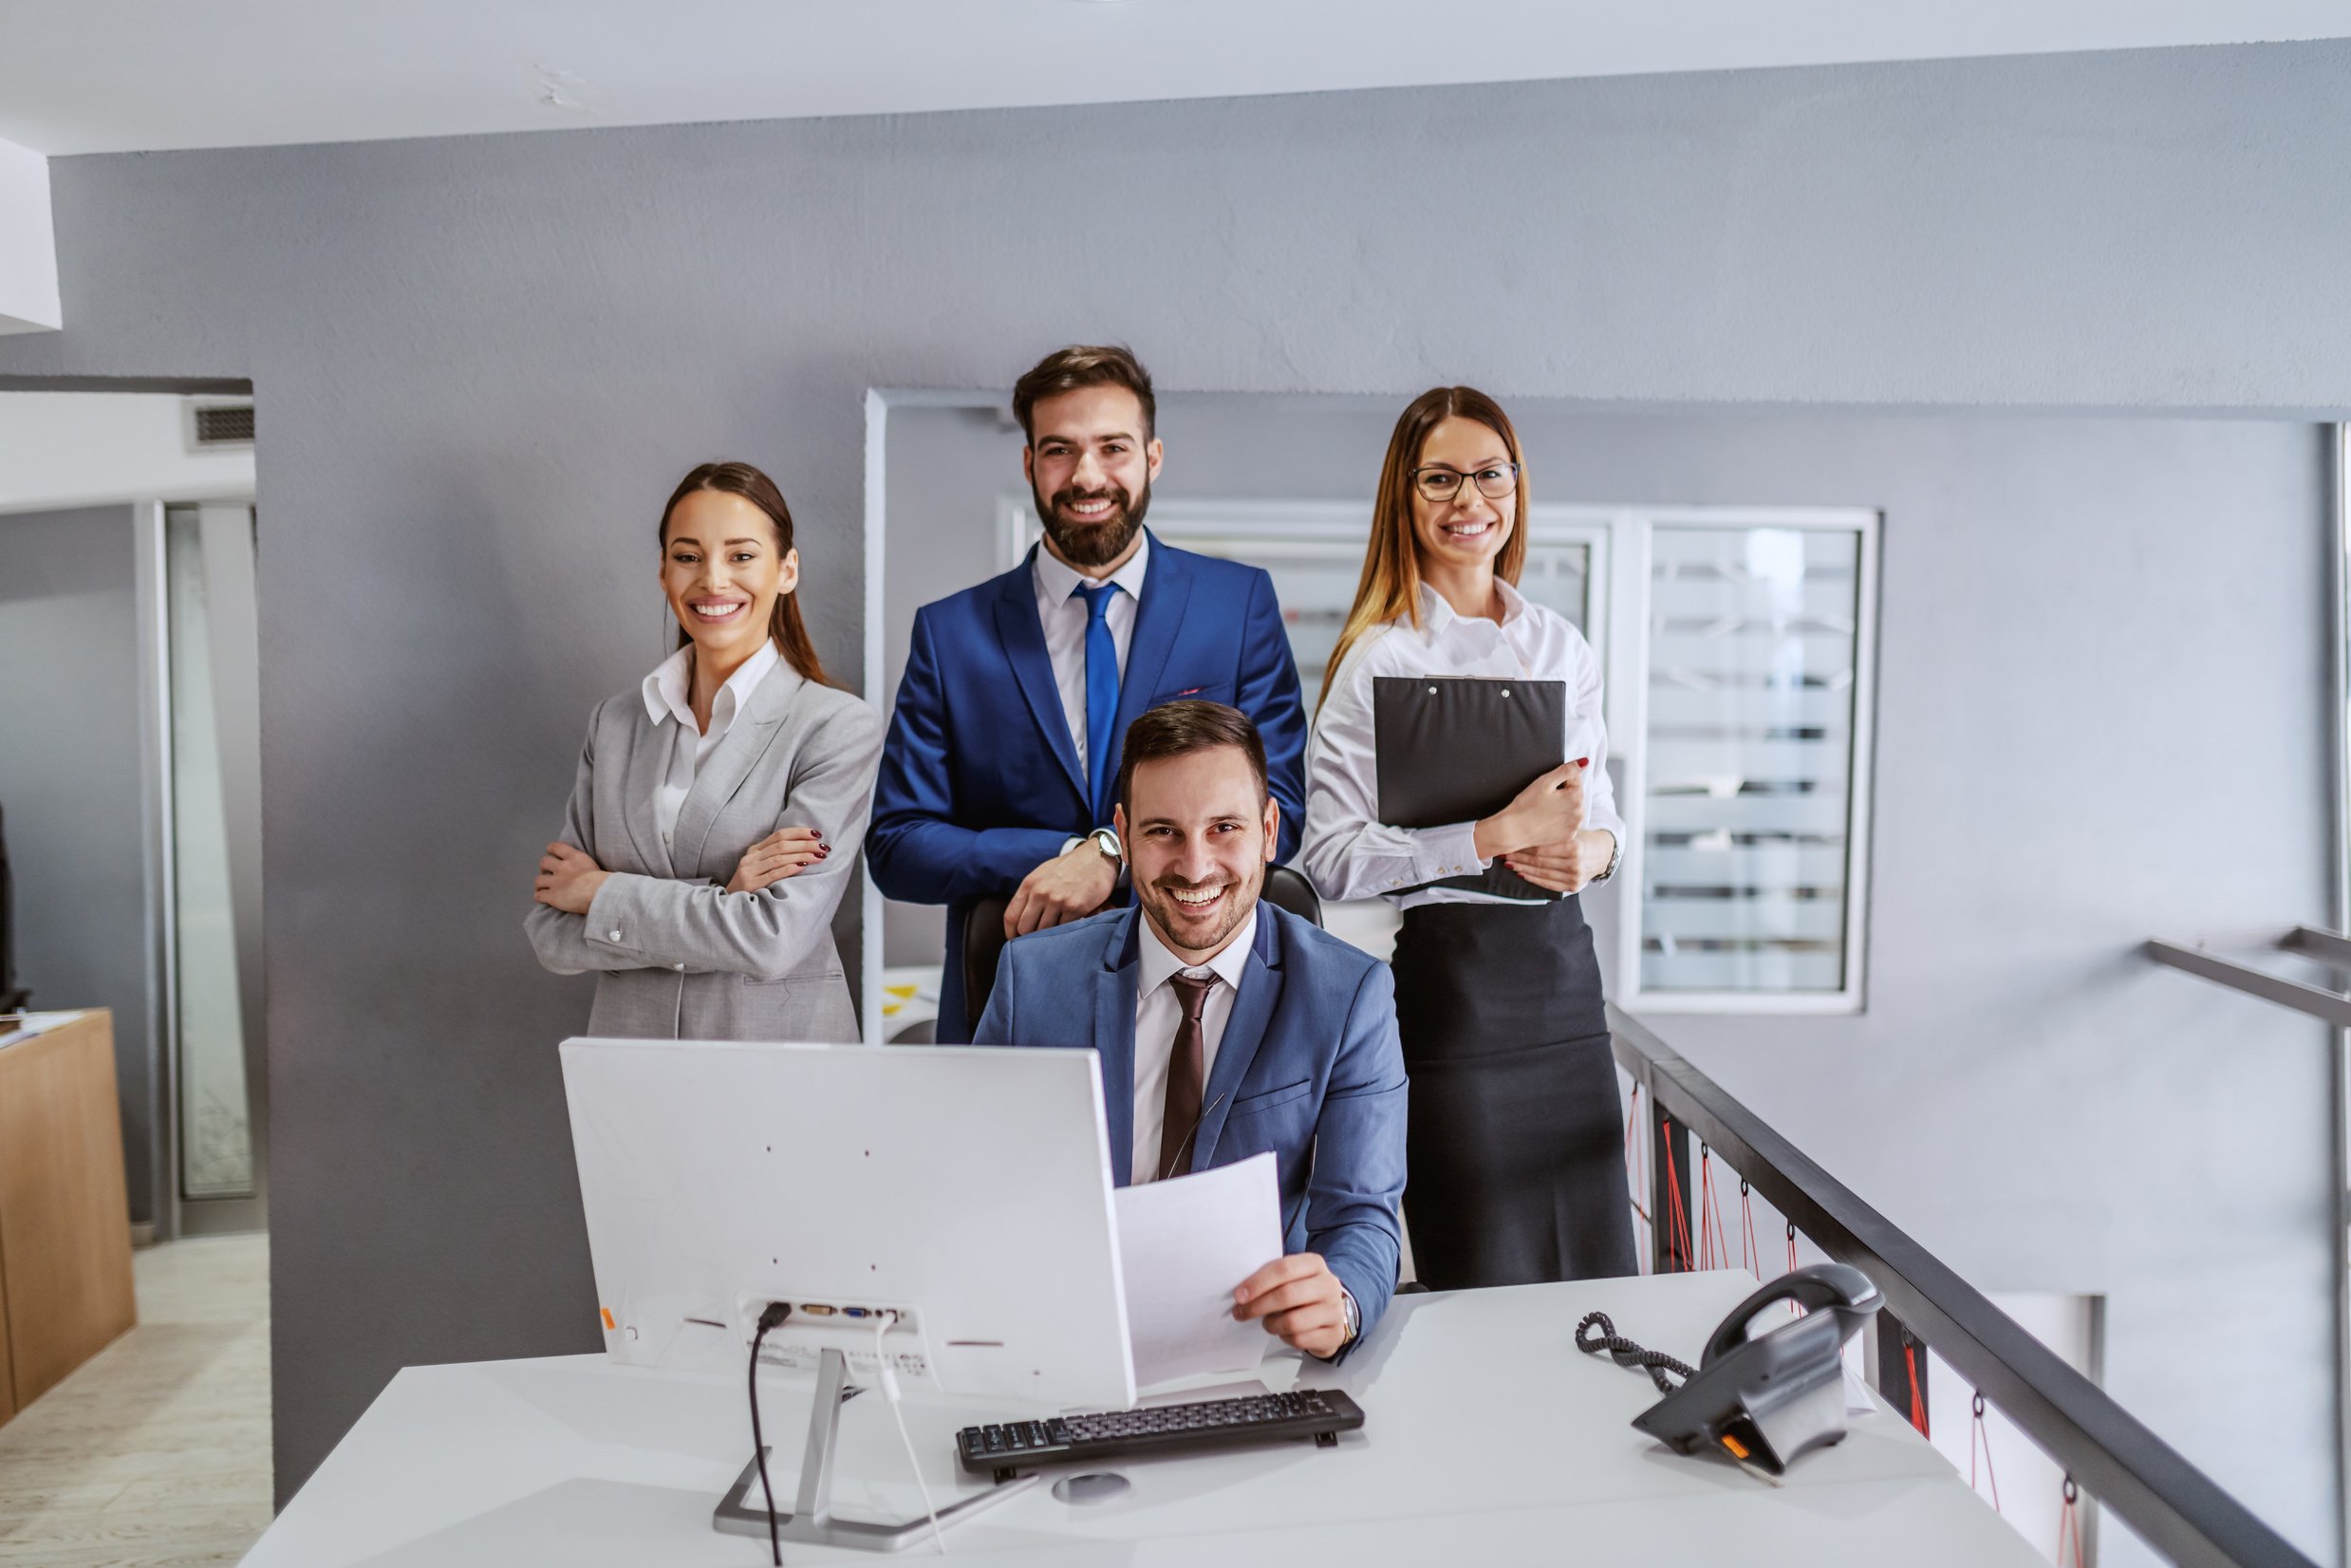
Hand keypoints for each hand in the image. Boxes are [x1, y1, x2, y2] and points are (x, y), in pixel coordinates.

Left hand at [534, 841, 609, 914]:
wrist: (600, 893)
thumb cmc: (603, 882)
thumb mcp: (594, 866)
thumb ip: (584, 865)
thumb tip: (584, 870)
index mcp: (574, 857)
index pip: (555, 847)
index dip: (551, 849)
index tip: (551, 853)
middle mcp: (562, 867)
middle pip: (544, 862)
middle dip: (544, 867)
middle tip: (547, 872)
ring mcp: (556, 882)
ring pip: (539, 880)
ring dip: (539, 884)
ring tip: (542, 887)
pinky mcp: (552, 896)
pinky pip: (539, 895)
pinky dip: (539, 896)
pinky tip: (542, 898)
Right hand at [727, 826, 827, 893]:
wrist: (729, 904)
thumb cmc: (752, 886)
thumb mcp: (760, 867)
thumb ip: (776, 857)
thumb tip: (806, 849)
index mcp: (754, 850)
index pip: (779, 835)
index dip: (799, 832)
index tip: (817, 834)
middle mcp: (751, 857)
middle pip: (782, 845)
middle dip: (805, 844)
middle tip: (823, 847)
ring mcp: (749, 870)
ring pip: (780, 858)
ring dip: (802, 855)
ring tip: (819, 857)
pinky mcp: (751, 884)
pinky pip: (774, 874)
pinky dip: (790, 868)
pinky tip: (803, 866)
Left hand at [1005, 840, 1116, 937]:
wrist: (1097, 857)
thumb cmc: (1070, 867)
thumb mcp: (1043, 873)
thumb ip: (1030, 893)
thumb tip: (1019, 918)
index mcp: (1030, 884)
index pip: (1011, 916)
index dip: (1011, 932)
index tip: (1015, 940)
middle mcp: (1041, 892)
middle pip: (1025, 928)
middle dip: (1030, 936)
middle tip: (1038, 937)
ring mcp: (1058, 900)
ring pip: (1044, 932)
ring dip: (1050, 933)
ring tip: (1057, 927)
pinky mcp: (1075, 907)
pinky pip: (1064, 929)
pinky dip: (1066, 929)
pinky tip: (1071, 921)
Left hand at [1233, 1253, 1350, 1358]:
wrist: (1332, 1314)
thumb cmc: (1304, 1294)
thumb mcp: (1293, 1278)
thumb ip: (1273, 1278)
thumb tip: (1242, 1292)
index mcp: (1315, 1264)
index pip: (1284, 1269)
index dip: (1258, 1283)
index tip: (1239, 1295)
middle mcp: (1328, 1285)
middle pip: (1287, 1295)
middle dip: (1258, 1306)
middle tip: (1241, 1313)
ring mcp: (1334, 1310)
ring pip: (1293, 1322)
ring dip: (1272, 1325)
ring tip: (1267, 1323)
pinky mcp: (1334, 1334)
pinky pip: (1300, 1340)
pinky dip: (1285, 1338)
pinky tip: (1284, 1333)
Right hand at [1472, 759, 1587, 860]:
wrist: (1514, 830)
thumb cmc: (1527, 805)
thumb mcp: (1545, 781)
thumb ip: (1567, 770)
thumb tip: (1584, 763)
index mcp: (1576, 797)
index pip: (1574, 779)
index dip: (1559, 780)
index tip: (1547, 787)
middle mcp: (1579, 814)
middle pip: (1575, 795)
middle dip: (1563, 793)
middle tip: (1544, 798)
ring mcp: (1574, 827)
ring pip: (1572, 809)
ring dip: (1563, 806)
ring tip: (1544, 810)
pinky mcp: (1568, 837)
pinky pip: (1568, 823)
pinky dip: (1560, 820)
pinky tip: (1546, 820)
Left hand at [1503, 830, 1614, 893]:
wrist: (1603, 853)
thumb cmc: (1583, 837)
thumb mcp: (1571, 830)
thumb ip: (1552, 832)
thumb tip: (1524, 828)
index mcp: (1574, 847)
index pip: (1542, 849)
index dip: (1523, 847)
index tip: (1510, 843)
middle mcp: (1574, 864)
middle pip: (1539, 861)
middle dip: (1519, 858)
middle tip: (1504, 853)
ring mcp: (1574, 877)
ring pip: (1541, 873)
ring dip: (1522, 869)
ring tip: (1508, 863)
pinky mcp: (1573, 886)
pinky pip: (1549, 884)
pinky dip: (1533, 879)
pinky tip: (1521, 874)